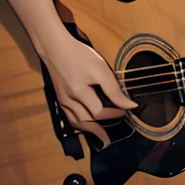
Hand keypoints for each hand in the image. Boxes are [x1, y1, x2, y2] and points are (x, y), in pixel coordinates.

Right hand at [41, 29, 135, 146]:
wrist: (55, 47)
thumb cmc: (78, 55)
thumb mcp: (100, 69)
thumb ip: (114, 90)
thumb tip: (130, 105)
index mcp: (79, 93)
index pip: (99, 113)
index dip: (114, 115)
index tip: (125, 112)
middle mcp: (69, 101)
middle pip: (87, 122)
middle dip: (101, 130)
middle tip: (113, 135)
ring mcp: (63, 101)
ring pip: (77, 123)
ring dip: (90, 131)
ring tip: (102, 138)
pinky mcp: (60, 99)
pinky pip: (70, 118)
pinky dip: (80, 125)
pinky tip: (87, 126)